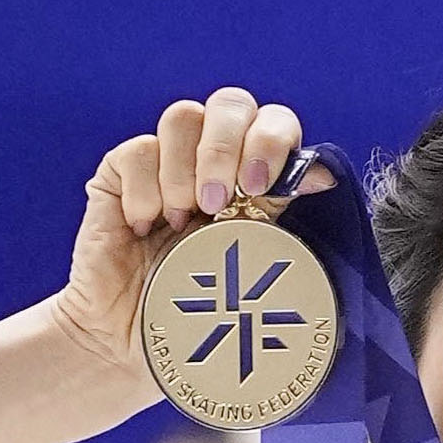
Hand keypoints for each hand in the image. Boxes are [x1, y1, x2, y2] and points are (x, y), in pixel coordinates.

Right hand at [51, 86, 337, 382]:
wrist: (135, 339)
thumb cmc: (203, 308)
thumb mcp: (252, 259)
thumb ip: (279, 212)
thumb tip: (321, 173)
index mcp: (255, 177)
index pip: (273, 123)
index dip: (272, 140)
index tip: (261, 187)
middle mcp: (214, 161)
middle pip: (231, 103)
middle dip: (227, 147)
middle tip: (217, 201)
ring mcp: (167, 162)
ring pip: (183, 117)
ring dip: (185, 171)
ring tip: (182, 221)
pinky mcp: (121, 173)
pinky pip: (136, 151)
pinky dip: (145, 191)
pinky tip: (147, 226)